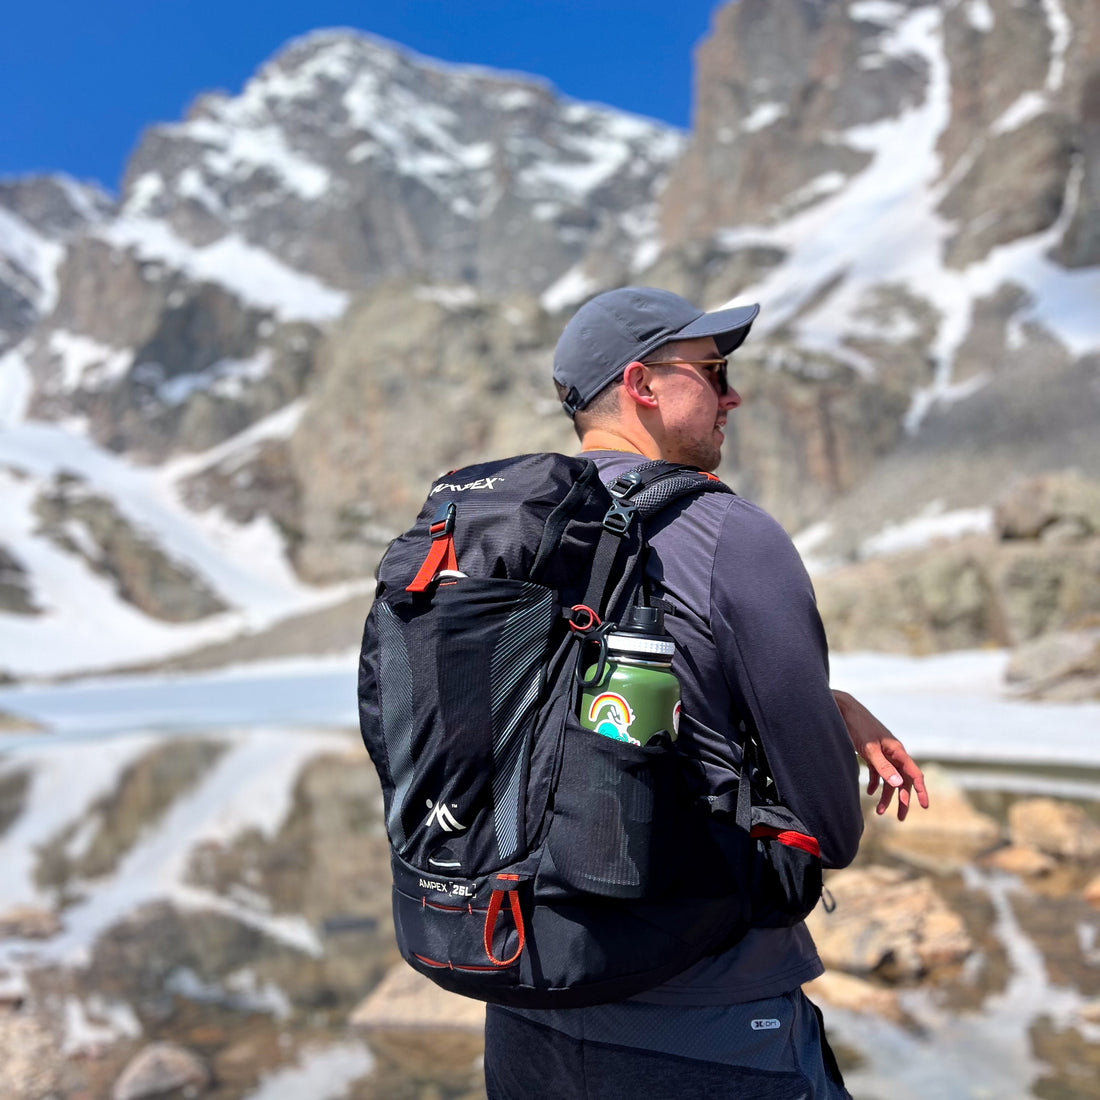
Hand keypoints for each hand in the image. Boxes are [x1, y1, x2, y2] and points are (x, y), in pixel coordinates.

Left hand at [831, 689, 928, 820]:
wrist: (843, 710)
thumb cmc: (857, 726)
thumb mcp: (869, 748)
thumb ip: (883, 766)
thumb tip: (899, 784)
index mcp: (897, 751)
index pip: (914, 774)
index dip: (920, 790)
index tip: (924, 806)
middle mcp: (893, 753)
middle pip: (903, 780)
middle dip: (902, 800)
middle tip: (899, 818)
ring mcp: (882, 753)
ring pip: (890, 778)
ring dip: (886, 795)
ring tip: (879, 812)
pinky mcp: (871, 753)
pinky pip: (877, 772)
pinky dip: (875, 783)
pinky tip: (869, 792)